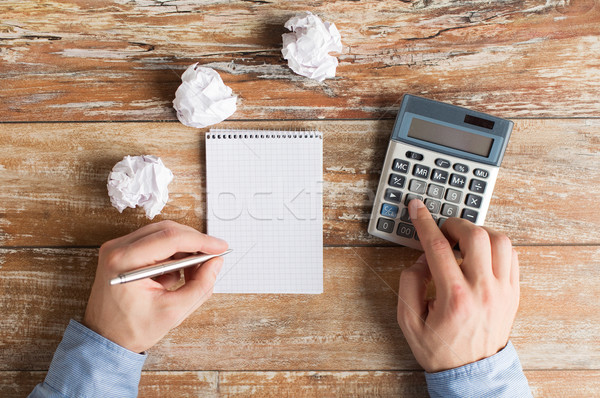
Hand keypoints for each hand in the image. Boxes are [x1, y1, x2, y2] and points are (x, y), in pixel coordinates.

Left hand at [83, 220, 227, 352]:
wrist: (105, 339)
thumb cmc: (131, 329)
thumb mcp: (173, 312)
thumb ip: (200, 286)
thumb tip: (216, 262)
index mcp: (124, 261)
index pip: (170, 238)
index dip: (201, 241)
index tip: (221, 247)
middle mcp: (117, 248)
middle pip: (167, 230)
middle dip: (194, 243)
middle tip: (212, 258)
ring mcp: (117, 248)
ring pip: (162, 233)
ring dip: (183, 249)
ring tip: (192, 274)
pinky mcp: (122, 252)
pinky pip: (154, 242)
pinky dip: (171, 254)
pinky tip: (176, 275)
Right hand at [397, 199, 519, 372]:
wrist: (472, 373)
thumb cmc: (440, 349)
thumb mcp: (408, 321)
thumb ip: (409, 283)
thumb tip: (421, 258)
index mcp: (455, 297)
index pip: (438, 247)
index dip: (425, 222)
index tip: (417, 207)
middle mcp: (484, 290)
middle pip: (475, 236)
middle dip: (454, 224)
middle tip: (443, 230)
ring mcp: (504, 291)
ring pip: (500, 240)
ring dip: (479, 232)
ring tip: (463, 240)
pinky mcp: (514, 293)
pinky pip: (512, 255)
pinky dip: (496, 245)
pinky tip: (480, 252)